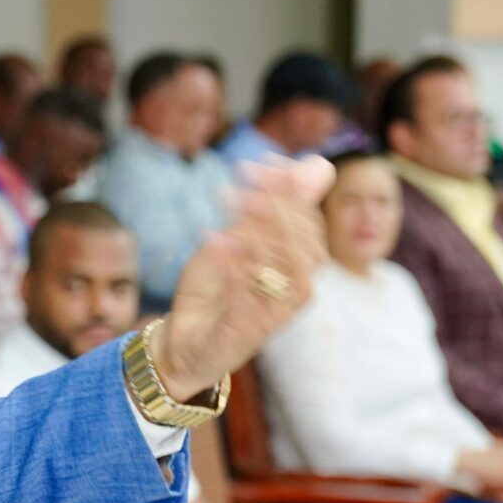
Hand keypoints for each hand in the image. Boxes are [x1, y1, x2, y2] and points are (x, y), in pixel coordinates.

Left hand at [156, 157, 332, 400]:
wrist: (183, 339)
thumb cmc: (216, 288)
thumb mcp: (239, 239)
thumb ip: (276, 206)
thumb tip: (319, 164)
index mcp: (296, 266)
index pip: (309, 223)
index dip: (288, 191)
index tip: (261, 163)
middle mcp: (293, 292)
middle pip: (306, 247)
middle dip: (277, 209)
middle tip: (242, 186)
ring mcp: (274, 315)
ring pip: (288, 274)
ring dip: (261, 234)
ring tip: (233, 205)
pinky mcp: (248, 334)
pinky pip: (251, 300)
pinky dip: (236, 268)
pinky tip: (216, 240)